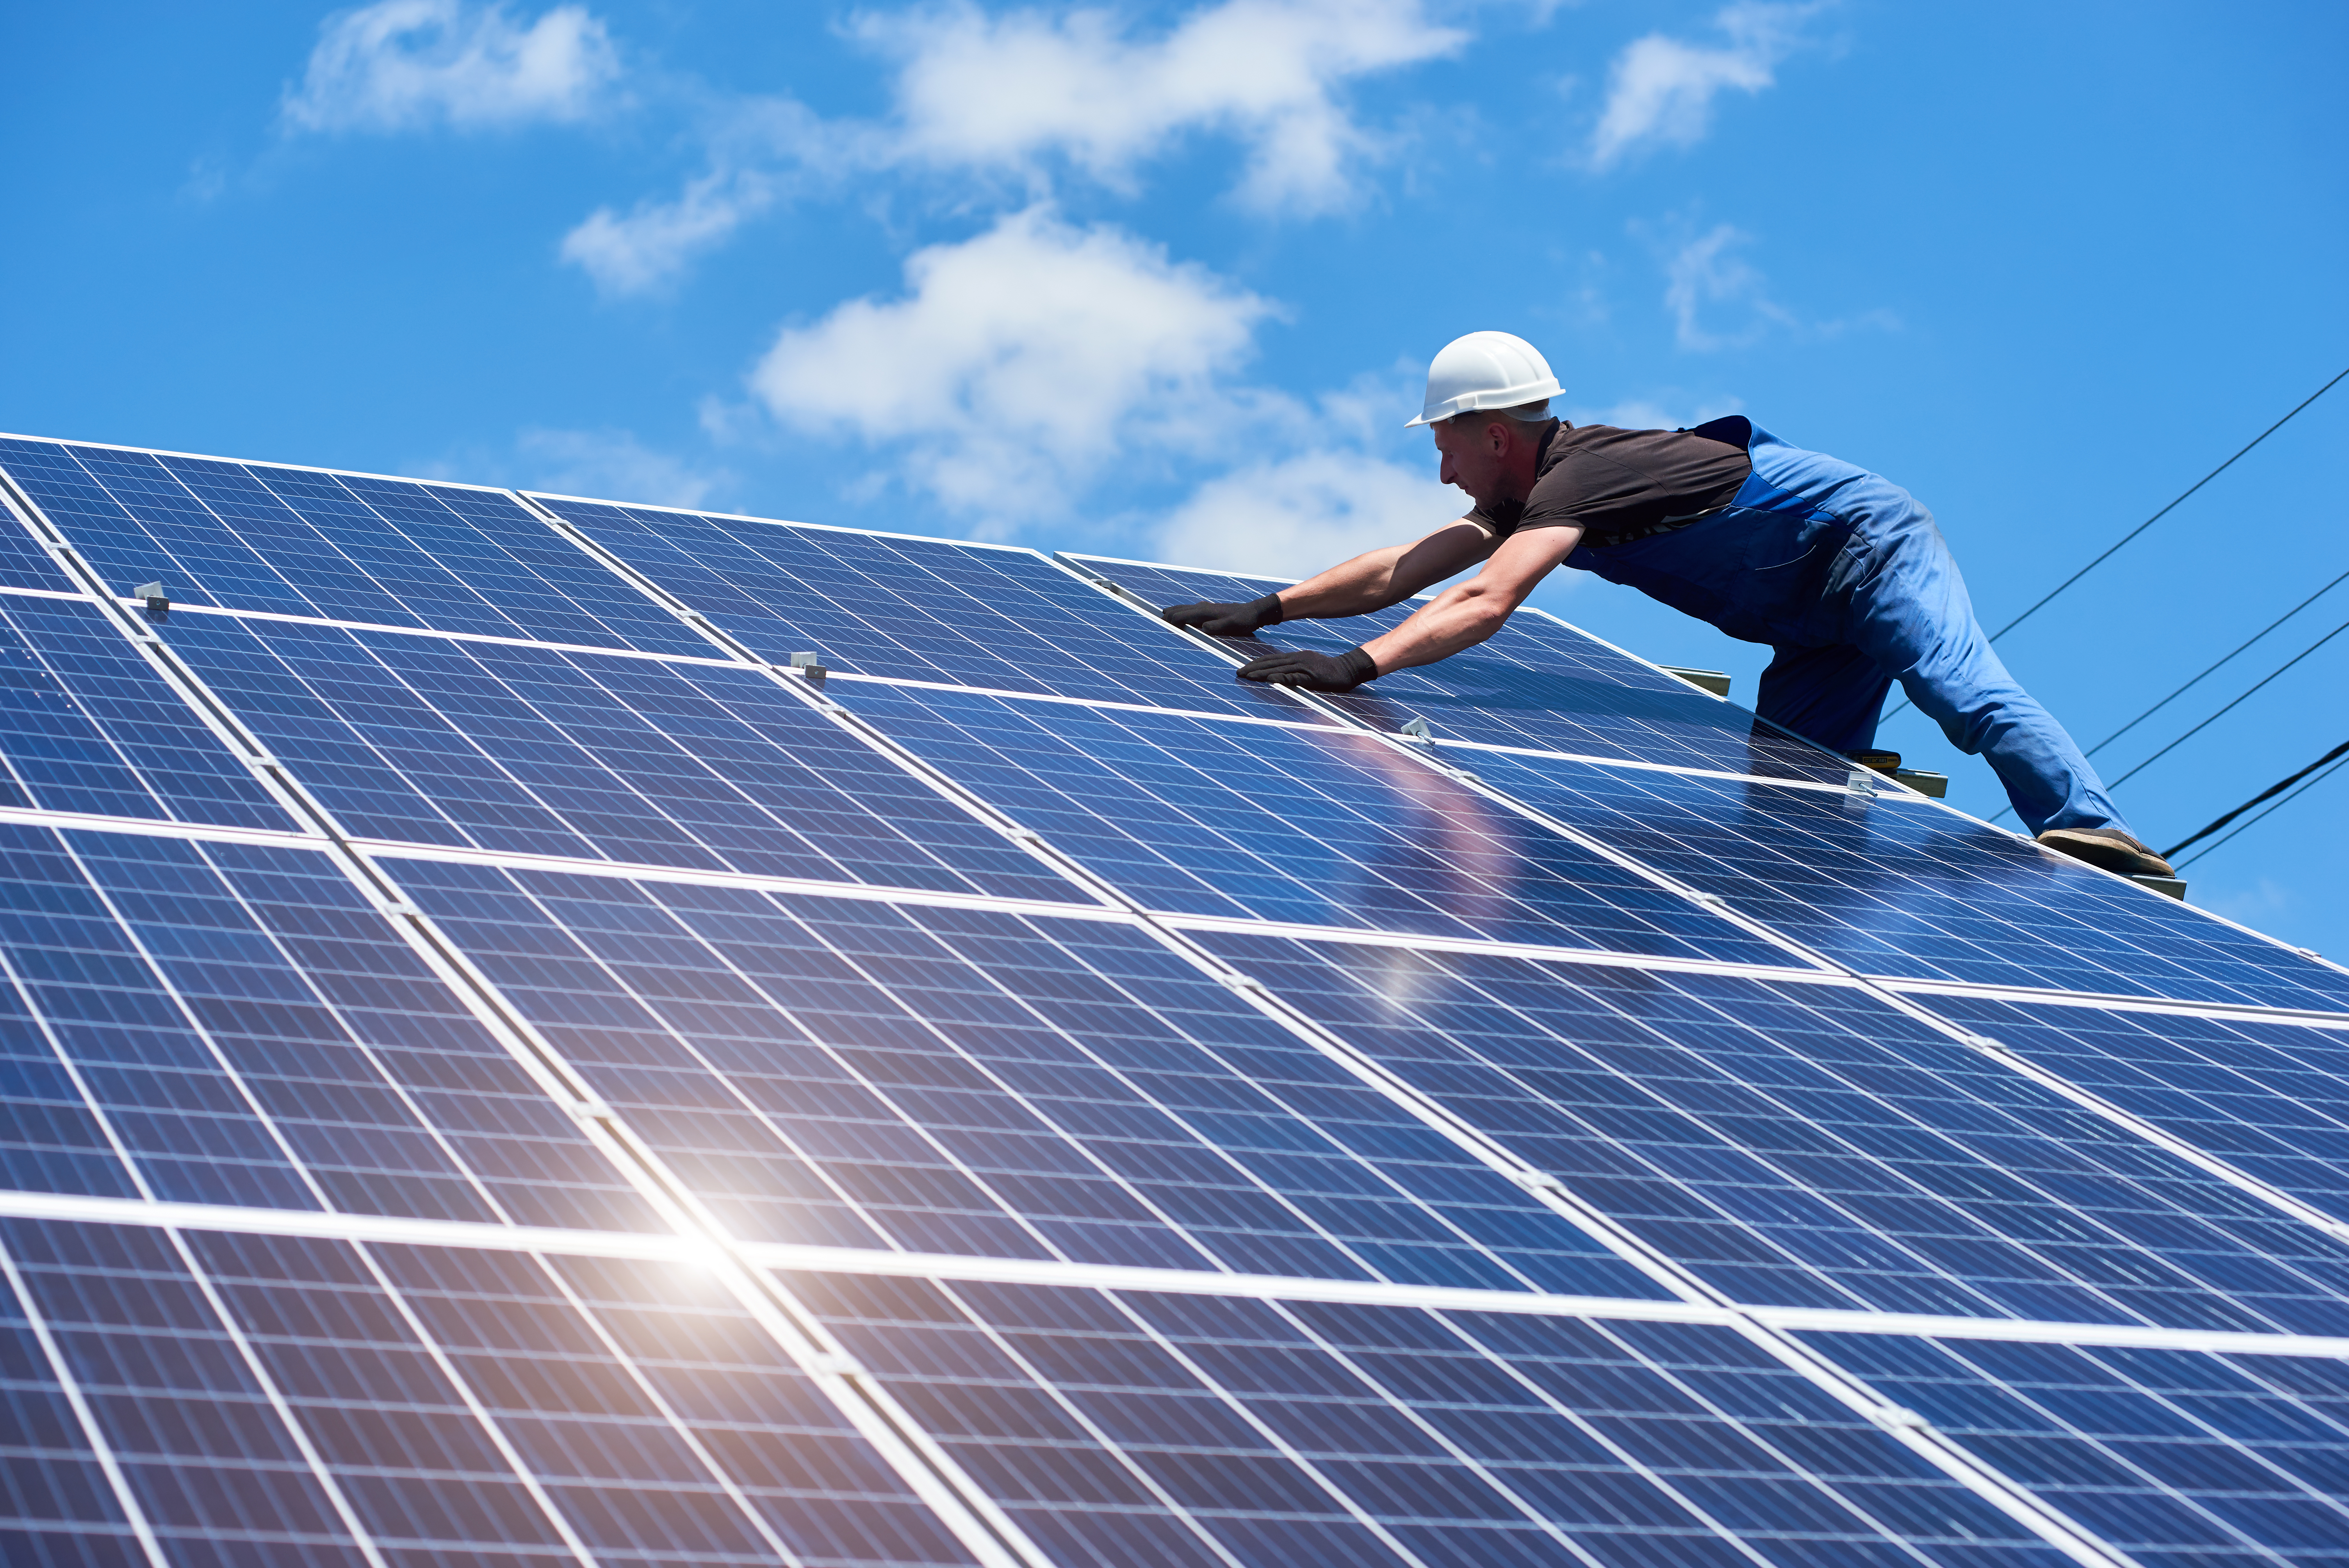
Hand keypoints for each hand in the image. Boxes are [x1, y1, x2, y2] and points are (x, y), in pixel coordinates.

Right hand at [1162, 593, 1282, 636]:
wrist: (1255, 611)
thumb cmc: (1245, 620)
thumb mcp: (1234, 625)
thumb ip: (1219, 626)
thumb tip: (1203, 628)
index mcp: (1206, 612)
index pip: (1182, 615)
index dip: (1171, 621)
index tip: (1160, 625)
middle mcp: (1203, 608)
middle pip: (1180, 610)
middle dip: (1168, 615)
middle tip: (1154, 620)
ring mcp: (1206, 608)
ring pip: (1185, 608)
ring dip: (1174, 611)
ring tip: (1163, 614)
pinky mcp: (1210, 610)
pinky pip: (1191, 610)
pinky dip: (1182, 611)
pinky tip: (1182, 614)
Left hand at [1235, 647, 1376, 691]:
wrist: (1347, 670)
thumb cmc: (1327, 671)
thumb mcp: (1308, 668)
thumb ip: (1293, 671)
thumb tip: (1278, 676)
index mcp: (1295, 657)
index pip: (1271, 659)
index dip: (1255, 663)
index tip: (1242, 668)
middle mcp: (1297, 659)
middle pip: (1271, 663)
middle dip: (1253, 668)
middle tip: (1238, 673)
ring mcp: (1304, 667)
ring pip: (1279, 669)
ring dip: (1262, 673)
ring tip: (1248, 676)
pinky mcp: (1312, 676)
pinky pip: (1294, 677)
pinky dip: (1282, 678)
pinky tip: (1271, 680)